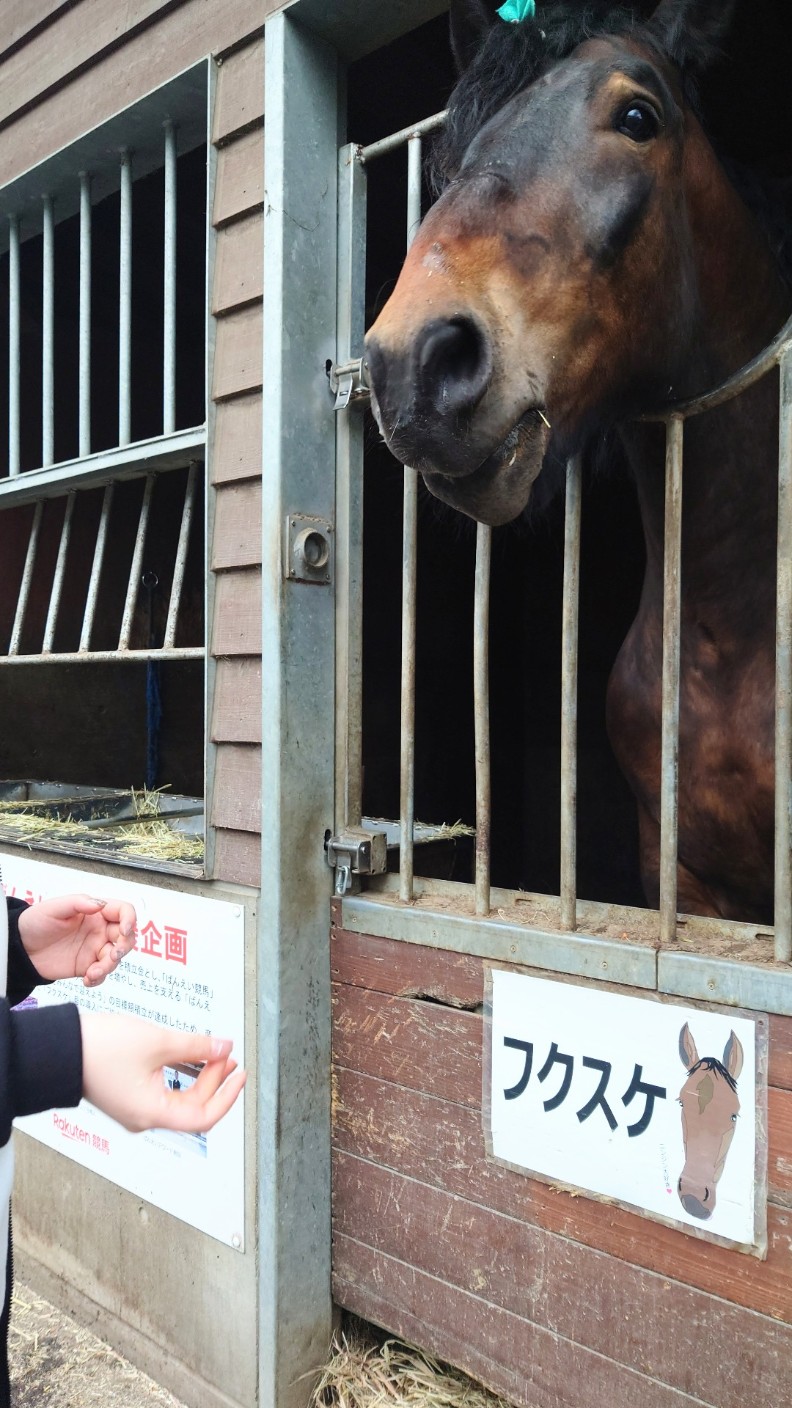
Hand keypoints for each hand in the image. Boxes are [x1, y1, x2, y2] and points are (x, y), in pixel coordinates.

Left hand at [18, 894, 136, 986]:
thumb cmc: (36, 922)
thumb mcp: (55, 907)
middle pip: (126, 937)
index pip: (124, 911)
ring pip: (116, 958)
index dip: (130, 919)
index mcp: (96, 912)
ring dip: (109, 966)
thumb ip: (79, 903)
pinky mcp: (86, 966)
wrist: (21, 948)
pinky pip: (101, 974)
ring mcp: (94, 949)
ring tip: (92, 973)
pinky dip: (98, 979)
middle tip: (112, 955)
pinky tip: (86, 979)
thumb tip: (100, 904)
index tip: (124, 930)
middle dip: (124, 947)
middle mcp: (99, 930)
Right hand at [80, 1013, 245, 1133]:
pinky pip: (162, 1090)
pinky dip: (180, 1073)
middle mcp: (143, 1117)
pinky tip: (188, 1054)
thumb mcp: (158, 1042)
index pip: (203, 1116)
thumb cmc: (98, 1049)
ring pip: (177, 1097)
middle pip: (192, 1106)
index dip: (227, 1096)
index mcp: (152, 1113)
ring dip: (198, 1076)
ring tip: (213, 1053)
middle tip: (227, 1056)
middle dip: (214, 1081)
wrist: (58, 1047)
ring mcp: (134, 1107)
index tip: (240, 1075)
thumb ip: (196, 1046)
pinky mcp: (126, 1094)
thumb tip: (224, 1048)